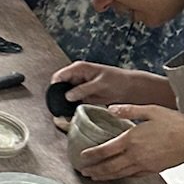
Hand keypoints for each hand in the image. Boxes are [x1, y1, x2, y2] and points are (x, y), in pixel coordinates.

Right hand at [50, 61, 167, 109]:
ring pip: (65, 96)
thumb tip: (67, 96)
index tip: (55, 99)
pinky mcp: (83, 96)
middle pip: (60, 87)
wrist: (129, 89)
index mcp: (78, 68)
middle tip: (59, 109)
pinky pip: (72, 102)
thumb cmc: (117, 81)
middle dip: (58, 97)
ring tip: (65, 114)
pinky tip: (71, 115)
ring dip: (64, 104)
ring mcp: (79, 87)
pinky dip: (71, 108)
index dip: (54, 87)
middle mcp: (76, 76)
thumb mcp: (100, 84)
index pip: (59, 76)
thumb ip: (83, 89)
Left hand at [75, 105, 183, 178]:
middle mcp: (134, 155)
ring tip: (94, 177)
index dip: (91, 155)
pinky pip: (131, 175)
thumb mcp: (151, 110)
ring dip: (104, 176)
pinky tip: (116, 176)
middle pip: (108, 166)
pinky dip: (120, 177)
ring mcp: (142, 165)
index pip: (105, 150)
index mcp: (131, 139)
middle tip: (83, 171)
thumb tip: (112, 109)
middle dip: (94, 170)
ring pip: (118, 174)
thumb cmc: (174, 124)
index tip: (82, 157)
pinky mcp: (151, 170)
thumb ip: (129, 109)